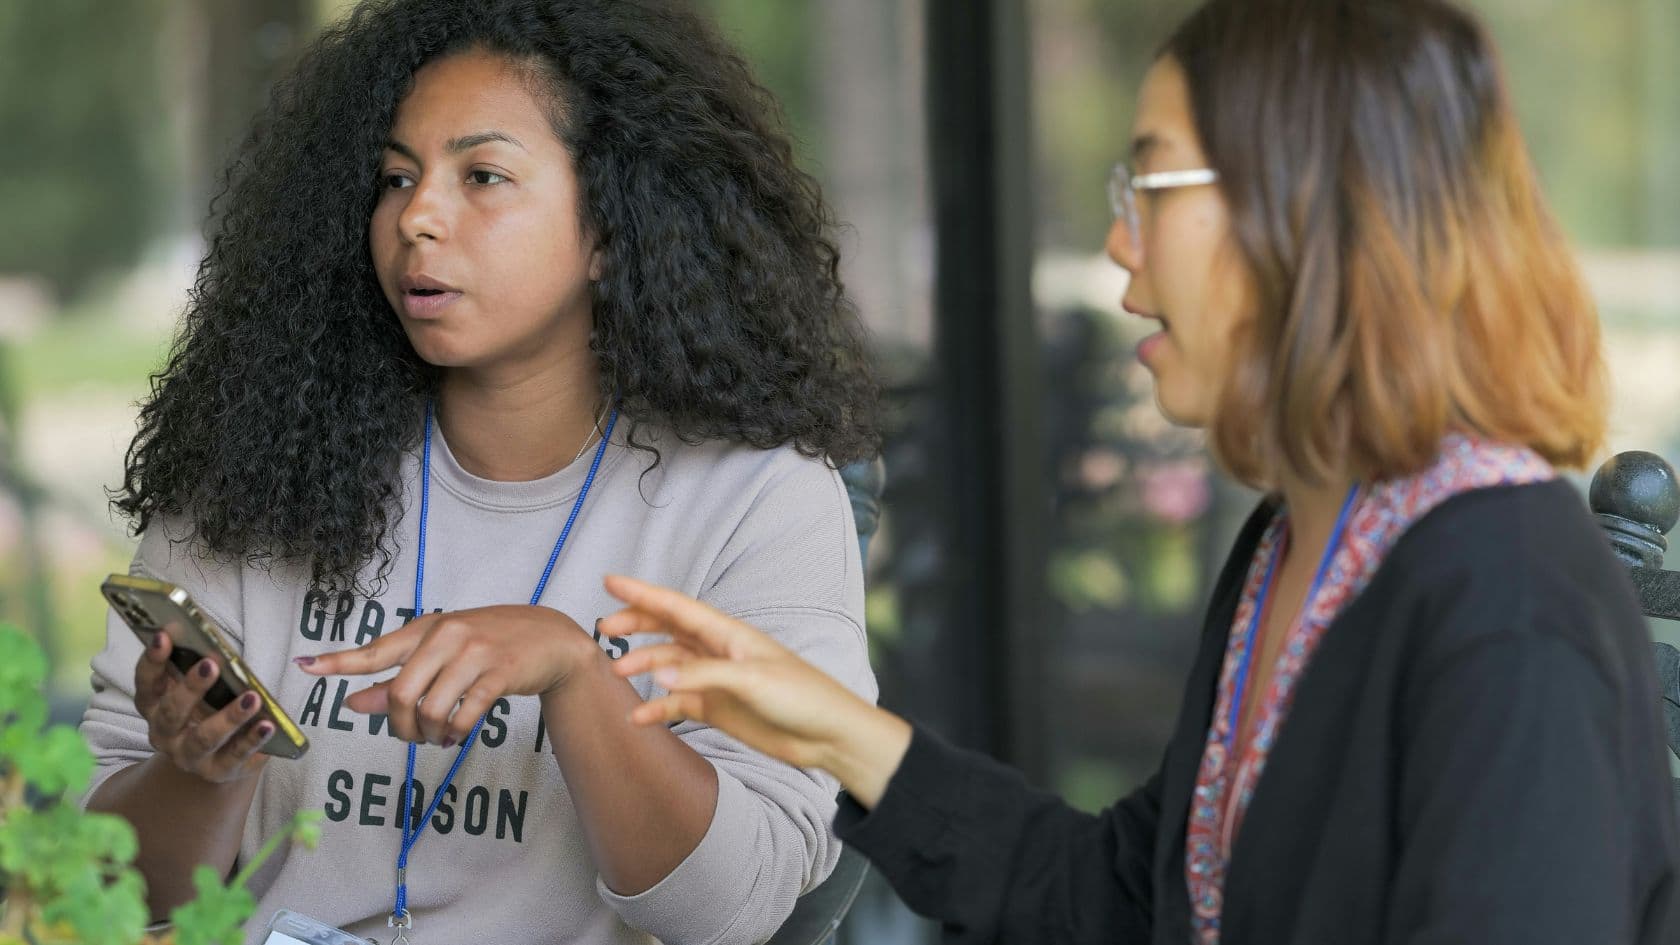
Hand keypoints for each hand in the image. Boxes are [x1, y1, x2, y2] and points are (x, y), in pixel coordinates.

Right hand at [132, 629, 272, 783]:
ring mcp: (190, 757)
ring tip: (252, 698)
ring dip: (228, 718)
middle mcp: (165, 735)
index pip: (146, 683)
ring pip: (204, 739)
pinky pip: (235, 757)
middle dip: (190, 688)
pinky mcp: (219, 771)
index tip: (164, 635)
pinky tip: (268, 725)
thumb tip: (212, 640)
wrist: (219, 757)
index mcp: (154, 706)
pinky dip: (252, 740)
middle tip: (211, 664)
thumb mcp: (200, 688)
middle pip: (171, 712)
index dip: (152, 660)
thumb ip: (200, 667)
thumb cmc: (209, 708)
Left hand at [296, 605, 597, 745]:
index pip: (375, 649)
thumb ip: (399, 678)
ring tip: (438, 736)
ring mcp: (474, 653)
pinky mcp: (499, 673)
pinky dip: (455, 733)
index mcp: (426, 629)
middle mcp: (446, 636)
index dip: (339, 662)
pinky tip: (457, 734)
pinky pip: (463, 715)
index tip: (305, 667)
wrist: (551, 638)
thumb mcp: (442, 655)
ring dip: (429, 734)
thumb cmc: (491, 644)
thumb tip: (354, 702)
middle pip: (399, 694)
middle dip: (399, 726)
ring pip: (430, 710)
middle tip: (411, 735)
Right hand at [602, 575, 909, 806]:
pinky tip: (638, 717)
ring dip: (643, 665)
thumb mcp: (752, 681)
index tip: (610, 581)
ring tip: (616, 673)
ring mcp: (716, 680)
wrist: (828, 735)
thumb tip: (655, 674)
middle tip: (603, 628)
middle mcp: (719, 652)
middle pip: (668, 630)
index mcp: (729, 634)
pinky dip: (657, 708)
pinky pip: (677, 703)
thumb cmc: (802, 696)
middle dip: (636, 624)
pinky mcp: (718, 708)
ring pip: (669, 665)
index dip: (643, 593)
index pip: (677, 607)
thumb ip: (702, 676)